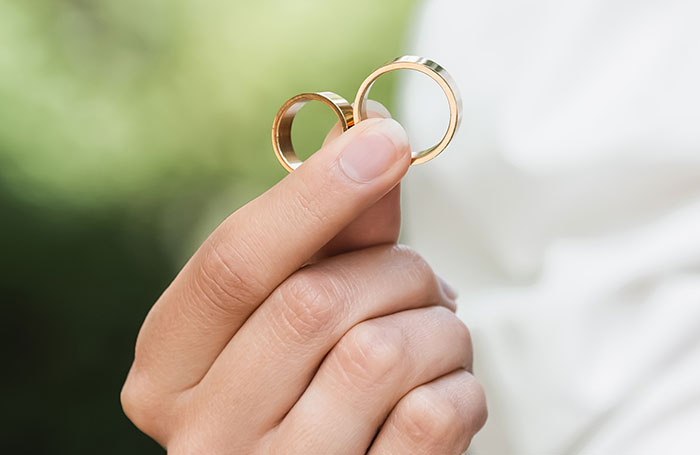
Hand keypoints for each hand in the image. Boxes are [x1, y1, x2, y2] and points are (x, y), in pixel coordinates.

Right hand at [121, 105, 486, 453]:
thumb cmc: (302, 389)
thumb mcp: (290, 312)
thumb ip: (328, 233)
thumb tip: (372, 136)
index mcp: (167, 372)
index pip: (233, 265)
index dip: (314, 193)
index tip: (384, 139)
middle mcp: (205, 434)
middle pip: (314, 301)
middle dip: (397, 269)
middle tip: (421, 278)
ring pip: (379, 355)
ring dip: (437, 326)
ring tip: (437, 335)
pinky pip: (431, 417)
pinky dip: (459, 383)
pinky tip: (444, 388)